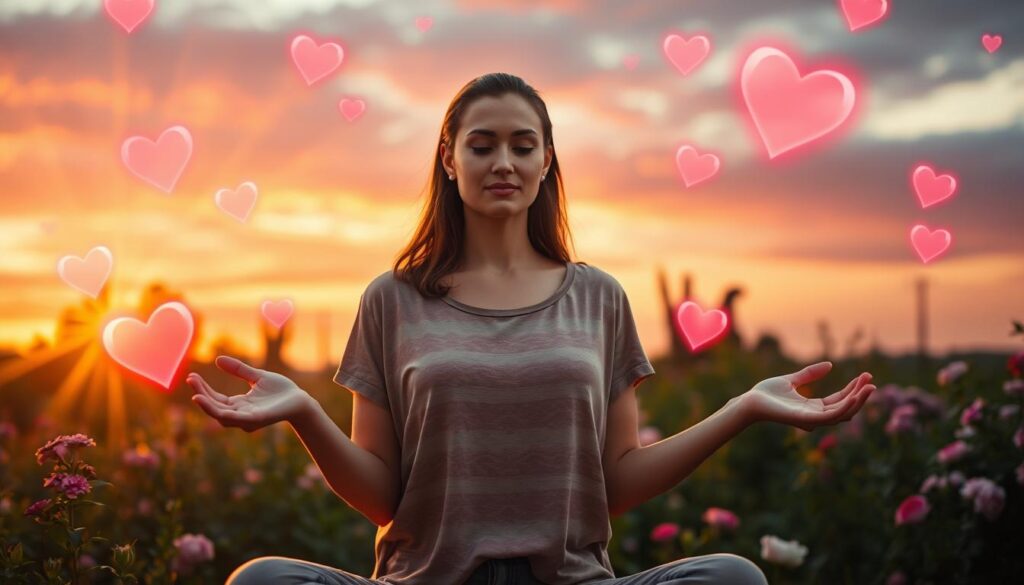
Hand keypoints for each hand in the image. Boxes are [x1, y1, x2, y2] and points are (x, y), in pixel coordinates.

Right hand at [187, 355, 311, 432]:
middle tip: (191, 380)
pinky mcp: (256, 419)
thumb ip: (239, 369)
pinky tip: (214, 403)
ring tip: (196, 395)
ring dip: (207, 406)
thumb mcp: (257, 376)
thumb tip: (218, 359)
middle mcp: (240, 414)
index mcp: (239, 405)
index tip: (191, 377)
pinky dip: (221, 412)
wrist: (300, 399)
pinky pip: (235, 418)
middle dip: (201, 394)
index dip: (203, 389)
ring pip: (220, 416)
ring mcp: (247, 419)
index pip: (215, 399)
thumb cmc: (281, 390)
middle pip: (214, 407)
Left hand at [737, 362, 874, 430]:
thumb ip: (810, 374)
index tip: (865, 376)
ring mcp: (811, 420)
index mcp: (813, 408)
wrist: (750, 401)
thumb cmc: (766, 393)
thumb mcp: (792, 380)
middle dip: (860, 394)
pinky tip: (854, 396)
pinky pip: (830, 417)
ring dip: (858, 401)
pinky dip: (844, 407)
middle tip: (871, 379)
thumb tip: (830, 365)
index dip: (853, 389)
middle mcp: (815, 416)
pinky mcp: (806, 420)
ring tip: (870, 387)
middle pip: (845, 408)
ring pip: (843, 414)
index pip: (839, 400)